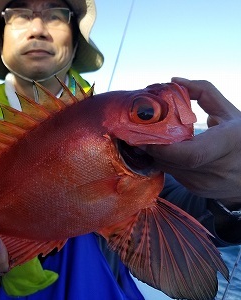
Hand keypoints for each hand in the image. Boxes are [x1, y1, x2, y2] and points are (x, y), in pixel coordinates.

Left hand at [145, 78, 240, 207]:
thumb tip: (174, 80)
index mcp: (229, 143)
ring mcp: (207, 183)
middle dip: (151, 147)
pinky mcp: (198, 190)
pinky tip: (167, 151)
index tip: (143, 137)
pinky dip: (166, 161)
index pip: (190, 154)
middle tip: (135, 133)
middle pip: (171, 161)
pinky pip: (173, 173)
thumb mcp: (230, 112)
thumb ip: (204, 92)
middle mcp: (218, 168)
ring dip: (157, 154)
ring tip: (150, 138)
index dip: (163, 148)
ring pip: (168, 168)